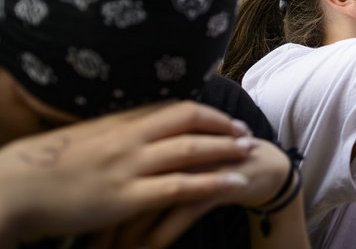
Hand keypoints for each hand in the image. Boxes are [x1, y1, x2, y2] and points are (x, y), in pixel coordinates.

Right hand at [0, 102, 255, 244]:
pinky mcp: (127, 197)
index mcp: (119, 122)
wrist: (13, 189)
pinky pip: (181, 187)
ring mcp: (130, 166)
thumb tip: (137, 127)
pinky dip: (213, 182)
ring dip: (226, 149)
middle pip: (189, 120)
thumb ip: (115, 132)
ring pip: (191, 149)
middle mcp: (129, 137)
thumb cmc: (44, 168)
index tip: (225, 117)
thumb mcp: (85, 140)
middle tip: (246, 132)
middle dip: (222, 125)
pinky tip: (235, 184)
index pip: (172, 107)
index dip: (204, 111)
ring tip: (250, 152)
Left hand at [90, 140, 294, 248]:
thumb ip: (145, 163)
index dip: (92, 199)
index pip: (115, 168)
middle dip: (107, 223)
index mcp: (159, 137)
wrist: (263, 166)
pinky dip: (161, 237)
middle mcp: (175, 148)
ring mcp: (197, 164)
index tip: (73, 229)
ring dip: (130, 236)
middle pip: (128, 186)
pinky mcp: (217, 182)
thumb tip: (104, 185)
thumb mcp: (174, 160)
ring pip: (152, 203)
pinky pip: (181, 214)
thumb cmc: (212, 164)